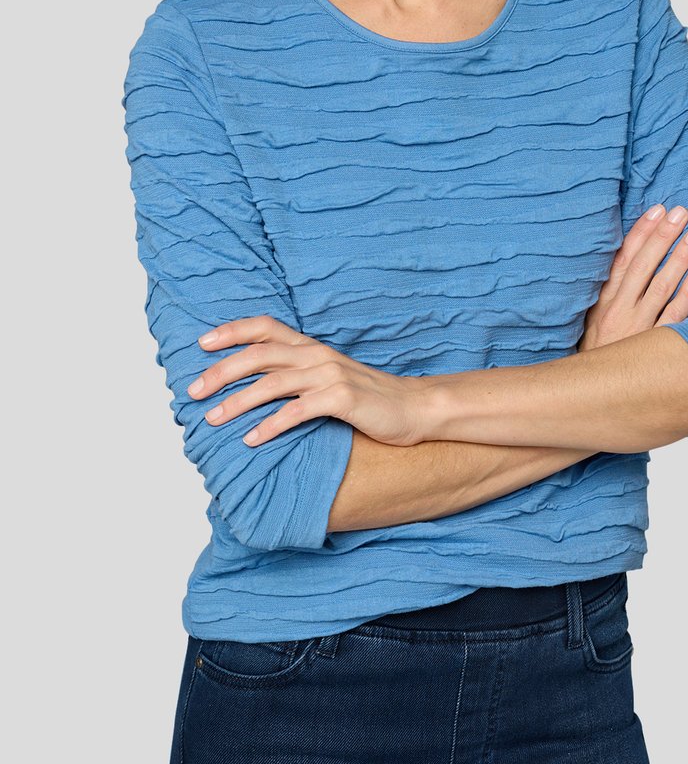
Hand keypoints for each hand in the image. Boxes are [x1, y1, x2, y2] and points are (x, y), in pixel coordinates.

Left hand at [189, 317, 429, 447]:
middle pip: (260, 354)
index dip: (232, 331)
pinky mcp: (343, 399)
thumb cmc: (369, 398)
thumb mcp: (329, 377)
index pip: (266, 327)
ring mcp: (330, 375)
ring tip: (213, 418)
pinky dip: (271, 425)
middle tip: (193, 392)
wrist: (415, 408)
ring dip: (238, 401)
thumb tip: (255, 385)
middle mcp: (317, 356)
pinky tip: (252, 440)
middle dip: (221, 371)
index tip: (202, 343)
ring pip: (273, 383)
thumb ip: (297, 374)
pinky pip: (298, 410)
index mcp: (311, 347)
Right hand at [577, 204, 687, 352]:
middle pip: (643, 265)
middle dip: (662, 236)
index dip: (640, 233)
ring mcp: (637, 327)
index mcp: (602, 301)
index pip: (623, 258)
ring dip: (679, 257)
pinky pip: (674, 315)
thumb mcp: (591, 321)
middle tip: (680, 212)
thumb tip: (625, 262)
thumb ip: (607, 294)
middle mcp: (619, 309)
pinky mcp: (652, 345)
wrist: (589, 395)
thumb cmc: (594, 356)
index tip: (656, 210)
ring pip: (661, 285)